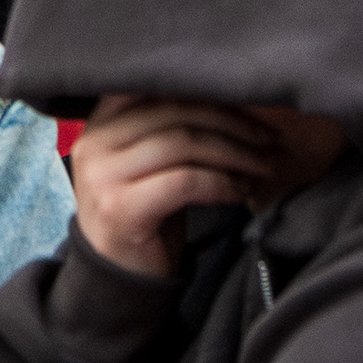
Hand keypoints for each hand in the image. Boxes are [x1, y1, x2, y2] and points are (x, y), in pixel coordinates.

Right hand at [67, 96, 278, 279]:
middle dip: (231, 122)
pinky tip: (241, 191)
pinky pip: (184, 181)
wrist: (119, 278)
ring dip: (233, 153)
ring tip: (261, 165)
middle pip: (174, 110)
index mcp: (100, 120)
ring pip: (183, 142)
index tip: (248, 101)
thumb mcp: (150, 160)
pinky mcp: (120, 208)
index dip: (207, 89)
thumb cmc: (146, 212)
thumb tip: (234, 98)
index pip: (157, 83)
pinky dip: (221, 182)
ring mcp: (102, 175)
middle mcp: (94, 141)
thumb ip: (171, 125)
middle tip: (268, 138)